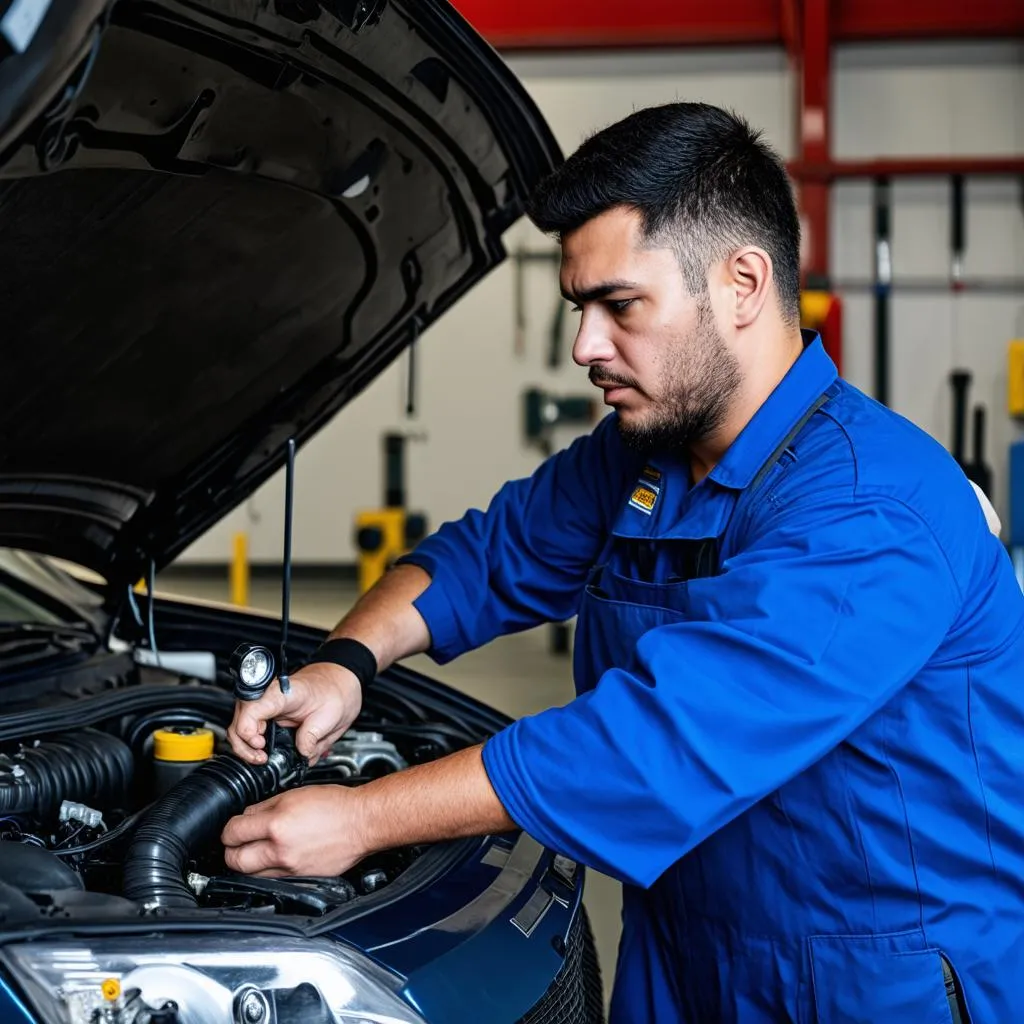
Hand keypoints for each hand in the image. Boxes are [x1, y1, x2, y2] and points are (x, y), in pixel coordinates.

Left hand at [221, 786, 370, 876]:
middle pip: (235, 861)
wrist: (363, 821)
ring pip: (251, 874)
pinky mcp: (301, 878)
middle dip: (231, 851)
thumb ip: (265, 807)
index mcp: (277, 824)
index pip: (233, 833)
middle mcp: (280, 850)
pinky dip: (268, 869)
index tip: (232, 828)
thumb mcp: (295, 794)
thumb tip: (247, 817)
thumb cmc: (335, 804)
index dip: (228, 829)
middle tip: (236, 843)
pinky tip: (275, 857)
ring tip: (255, 851)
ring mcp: (291, 868)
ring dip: (248, 863)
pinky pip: (273, 878)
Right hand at [226, 662, 361, 765]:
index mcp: (282, 692)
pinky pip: (250, 731)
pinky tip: (266, 754)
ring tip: (263, 759)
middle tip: (262, 759)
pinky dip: (253, 746)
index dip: (249, 732)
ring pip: (239, 729)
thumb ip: (312, 737)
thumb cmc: (333, 692)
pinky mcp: (268, 715)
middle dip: (245, 746)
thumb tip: (301, 755)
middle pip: (238, 722)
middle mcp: (267, 697)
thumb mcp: (330, 716)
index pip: (251, 710)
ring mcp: (265, 706)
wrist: (338, 683)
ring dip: (246, 748)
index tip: (261, 746)